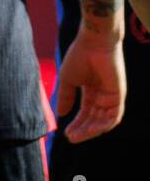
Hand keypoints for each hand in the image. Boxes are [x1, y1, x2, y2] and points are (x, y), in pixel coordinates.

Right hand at [58, 26, 125, 142]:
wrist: (93, 42)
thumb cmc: (79, 56)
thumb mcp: (68, 80)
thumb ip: (65, 97)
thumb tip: (61, 114)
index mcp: (91, 91)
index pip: (85, 113)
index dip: (76, 124)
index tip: (65, 133)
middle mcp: (102, 96)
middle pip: (94, 119)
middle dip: (82, 130)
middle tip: (70, 137)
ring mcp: (111, 97)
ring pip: (103, 121)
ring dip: (91, 130)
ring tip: (77, 135)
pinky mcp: (119, 96)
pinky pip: (114, 117)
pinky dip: (104, 125)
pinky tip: (92, 130)